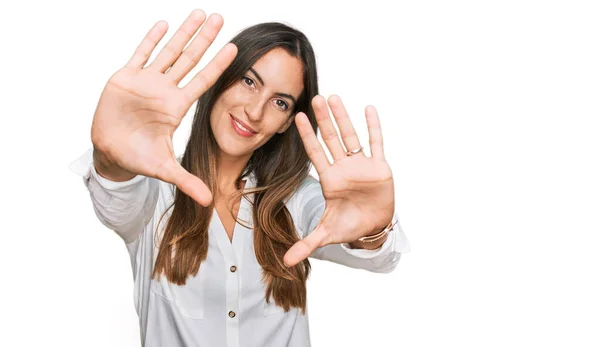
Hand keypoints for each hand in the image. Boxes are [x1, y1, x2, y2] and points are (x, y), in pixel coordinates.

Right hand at [90, 10, 236, 205]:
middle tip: (220, 18)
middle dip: (205, 39)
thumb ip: (187, 181)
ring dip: (183, 33)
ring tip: (200, 13)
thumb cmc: (139, 158)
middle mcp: (165, 90)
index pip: (203, 81)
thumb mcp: (165, 168)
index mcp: (177, 106)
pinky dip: (150, 39)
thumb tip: (209, 201)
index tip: (236, 49)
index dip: (218, 65)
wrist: (111, 152)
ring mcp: (146, 81)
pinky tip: (163, 23)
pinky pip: (140, 53)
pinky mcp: (125, 77)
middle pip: (190, 59)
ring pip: (168, 51)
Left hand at [283, 95, 394, 266]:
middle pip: (331, 139)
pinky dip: (373, 127)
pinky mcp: (379, 167)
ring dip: (343, 117)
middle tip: (314, 97)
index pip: (315, 153)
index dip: (307, 136)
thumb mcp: (327, 234)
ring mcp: (361, 165)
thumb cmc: (349, 226)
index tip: (297, 118)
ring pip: (351, 136)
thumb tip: (286, 262)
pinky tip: (368, 109)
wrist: (374, 228)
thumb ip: (307, 244)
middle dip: (323, 120)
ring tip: (334, 97)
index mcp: (329, 179)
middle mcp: (343, 168)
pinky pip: (376, 143)